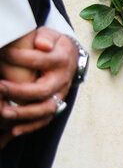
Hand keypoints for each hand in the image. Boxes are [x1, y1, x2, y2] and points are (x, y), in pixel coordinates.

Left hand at [0, 27, 76, 144]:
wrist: (70, 57)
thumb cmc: (53, 45)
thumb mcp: (51, 35)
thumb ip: (45, 37)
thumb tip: (41, 44)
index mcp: (60, 60)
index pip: (40, 60)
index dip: (20, 58)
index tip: (2, 53)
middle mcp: (62, 80)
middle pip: (43, 90)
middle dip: (18, 91)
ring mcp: (60, 95)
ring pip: (45, 109)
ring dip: (24, 113)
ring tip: (3, 112)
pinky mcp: (55, 106)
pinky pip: (45, 120)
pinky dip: (29, 127)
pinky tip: (12, 132)